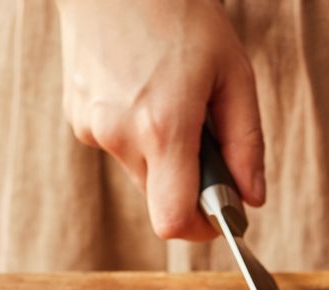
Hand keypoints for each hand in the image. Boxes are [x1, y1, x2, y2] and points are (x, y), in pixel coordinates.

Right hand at [54, 0, 264, 239]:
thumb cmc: (176, 9)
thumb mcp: (232, 71)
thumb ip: (245, 143)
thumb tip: (251, 197)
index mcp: (163, 127)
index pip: (173, 221)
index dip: (198, 229)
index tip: (216, 218)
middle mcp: (120, 136)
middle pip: (158, 198)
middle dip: (184, 181)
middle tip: (202, 136)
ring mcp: (92, 129)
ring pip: (138, 172)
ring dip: (159, 153)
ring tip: (167, 98)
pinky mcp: (77, 120)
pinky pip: (116, 146)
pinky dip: (135, 133)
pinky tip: (140, 89)